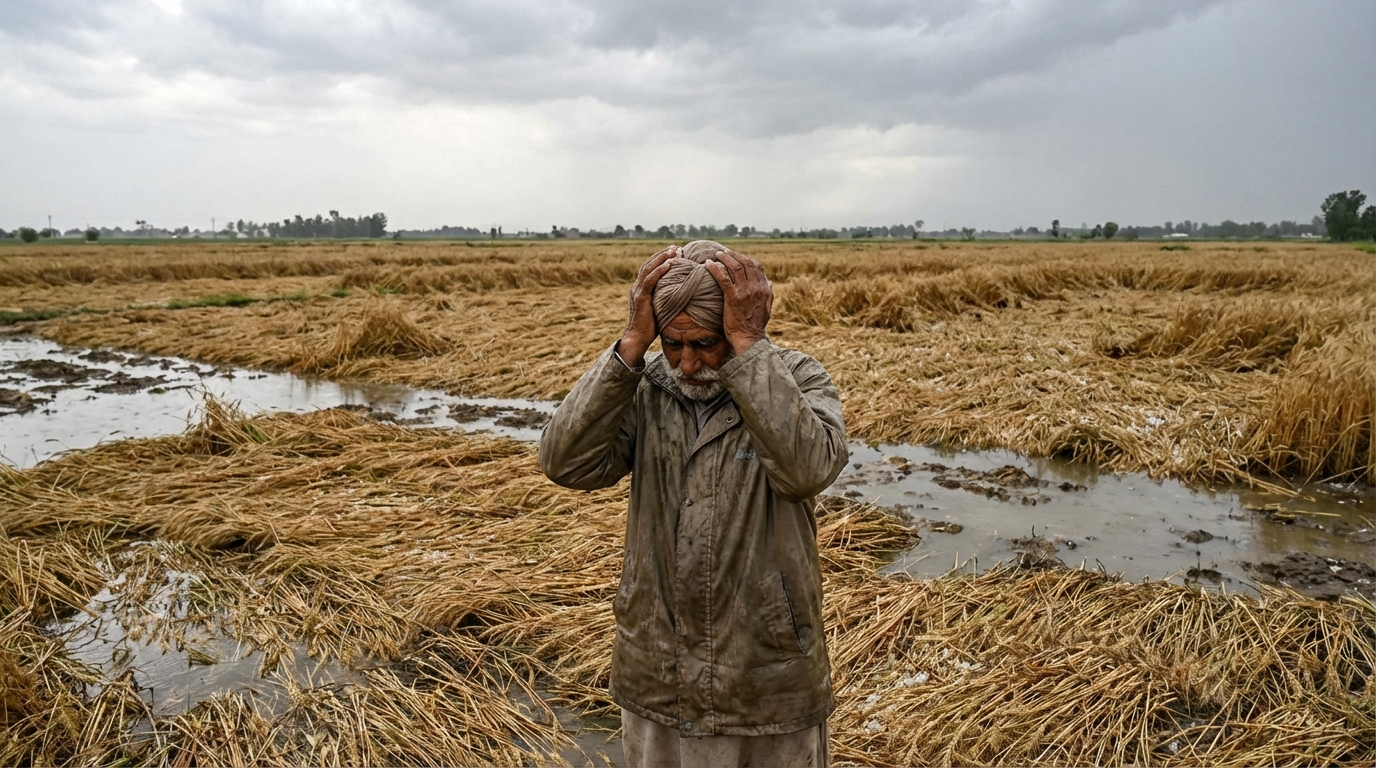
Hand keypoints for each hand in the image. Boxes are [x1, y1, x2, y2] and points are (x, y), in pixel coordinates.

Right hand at [617, 245, 678, 366]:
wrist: (637, 339)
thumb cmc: (651, 328)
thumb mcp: (659, 309)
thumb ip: (665, 300)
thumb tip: (682, 297)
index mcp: (640, 289)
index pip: (650, 268)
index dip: (661, 258)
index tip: (675, 252)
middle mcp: (637, 287)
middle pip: (649, 264)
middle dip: (663, 254)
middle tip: (676, 247)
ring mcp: (638, 291)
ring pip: (649, 269)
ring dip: (662, 258)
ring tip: (674, 251)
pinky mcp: (640, 298)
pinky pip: (650, 281)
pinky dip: (659, 271)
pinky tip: (669, 264)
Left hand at [704, 249, 772, 354]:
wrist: (749, 338)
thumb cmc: (755, 325)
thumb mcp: (767, 308)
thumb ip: (769, 294)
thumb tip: (770, 282)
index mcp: (764, 289)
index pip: (756, 267)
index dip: (745, 259)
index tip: (736, 257)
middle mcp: (756, 287)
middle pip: (745, 263)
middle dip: (734, 255)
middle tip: (723, 253)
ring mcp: (745, 292)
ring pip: (735, 267)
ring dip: (724, 258)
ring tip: (716, 255)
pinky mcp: (733, 297)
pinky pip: (723, 278)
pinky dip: (715, 268)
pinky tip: (708, 264)